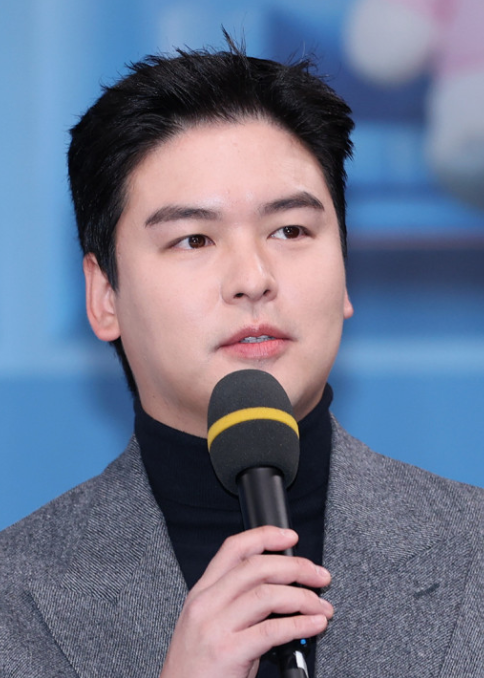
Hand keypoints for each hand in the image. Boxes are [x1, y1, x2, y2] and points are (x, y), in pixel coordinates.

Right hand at [160, 526, 332, 677]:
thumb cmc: (200, 668)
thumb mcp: (211, 625)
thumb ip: (238, 604)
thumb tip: (282, 590)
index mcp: (202, 593)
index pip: (234, 549)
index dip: (265, 536)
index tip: (290, 537)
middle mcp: (206, 604)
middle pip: (256, 567)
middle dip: (296, 567)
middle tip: (319, 576)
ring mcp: (214, 627)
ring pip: (266, 594)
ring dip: (303, 597)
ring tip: (322, 606)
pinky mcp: (227, 653)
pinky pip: (271, 631)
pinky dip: (300, 624)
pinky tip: (314, 625)